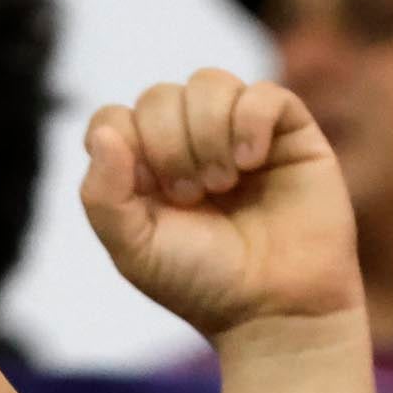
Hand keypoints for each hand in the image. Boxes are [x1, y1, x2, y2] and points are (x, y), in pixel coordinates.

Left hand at [78, 71, 363, 339]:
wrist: (275, 309)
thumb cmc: (204, 283)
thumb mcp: (134, 249)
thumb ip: (103, 195)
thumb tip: (105, 132)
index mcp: (146, 169)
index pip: (115, 118)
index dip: (126, 146)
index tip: (150, 194)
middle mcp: (190, 143)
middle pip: (159, 96)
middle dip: (168, 145)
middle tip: (192, 196)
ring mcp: (240, 133)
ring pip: (208, 83)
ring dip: (208, 134)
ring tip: (223, 183)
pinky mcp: (289, 132)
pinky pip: (264, 93)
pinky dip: (251, 122)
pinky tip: (253, 161)